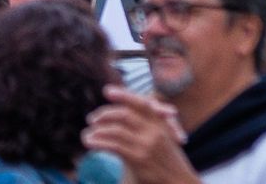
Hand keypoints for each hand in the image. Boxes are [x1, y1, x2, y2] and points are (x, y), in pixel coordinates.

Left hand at [82, 86, 196, 183]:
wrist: (179, 183)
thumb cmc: (167, 163)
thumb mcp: (161, 140)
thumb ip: (145, 126)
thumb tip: (119, 114)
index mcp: (161, 123)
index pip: (141, 103)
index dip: (124, 95)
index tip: (107, 91)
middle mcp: (155, 131)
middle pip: (124, 114)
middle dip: (104, 114)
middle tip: (91, 119)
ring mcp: (147, 144)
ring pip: (115, 129)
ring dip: (97, 130)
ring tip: (86, 135)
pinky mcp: (139, 158)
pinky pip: (113, 145)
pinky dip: (98, 142)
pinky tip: (89, 143)